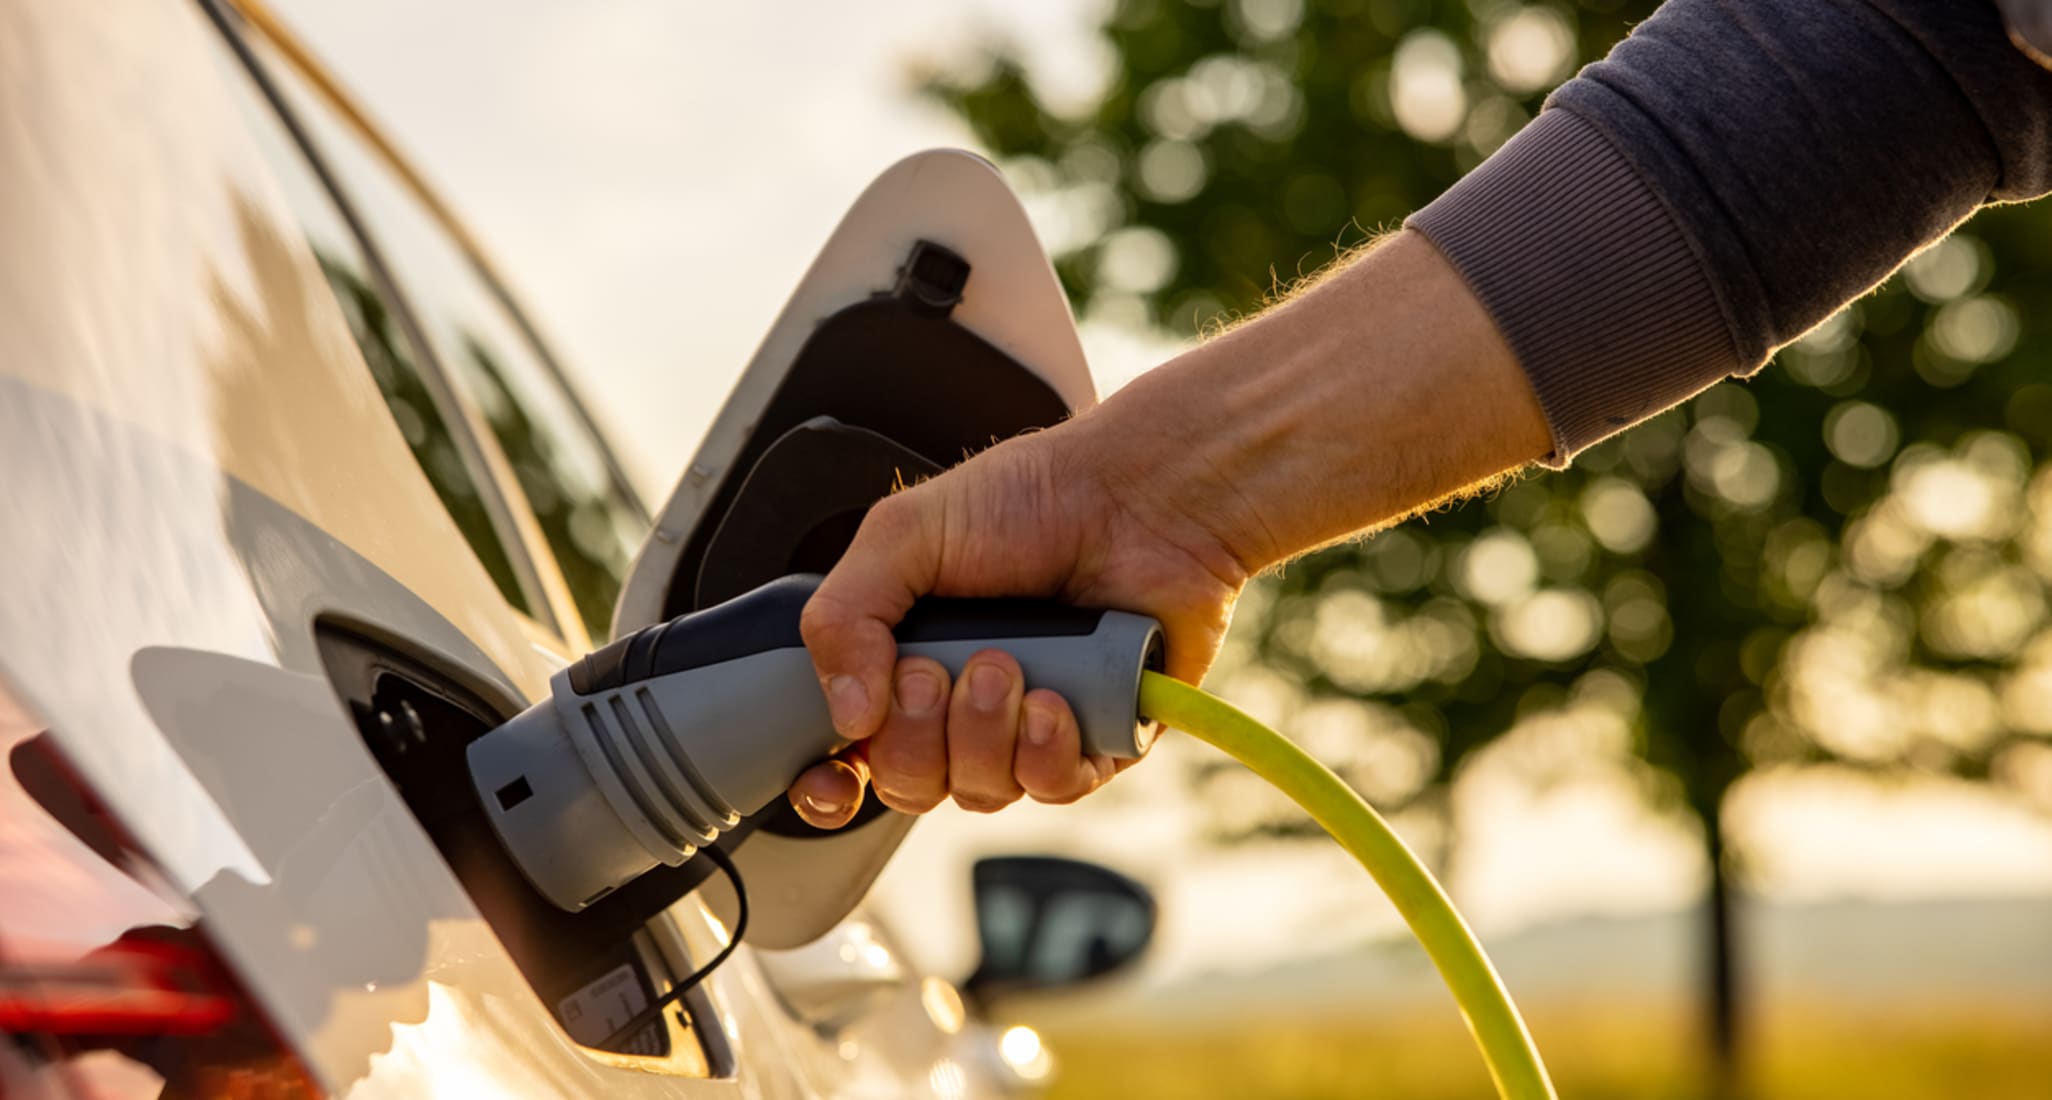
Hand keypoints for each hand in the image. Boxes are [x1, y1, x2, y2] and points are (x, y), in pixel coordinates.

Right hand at [787, 414, 1252, 826]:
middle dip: (914, 737)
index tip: (831, 777)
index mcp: (905, 657)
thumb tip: (846, 715)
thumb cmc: (1032, 498)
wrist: (1140, 495)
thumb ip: (844, 615)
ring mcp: (1029, 727)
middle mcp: (962, 704)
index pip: (852, 753)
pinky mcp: (1097, 740)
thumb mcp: (904, 534)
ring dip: (982, 735)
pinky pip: (1052, 788)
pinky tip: (1054, 702)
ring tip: (1007, 665)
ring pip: (980, 792)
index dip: (832, 782)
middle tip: (936, 671)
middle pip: (908, 783)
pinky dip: (1044, 754)